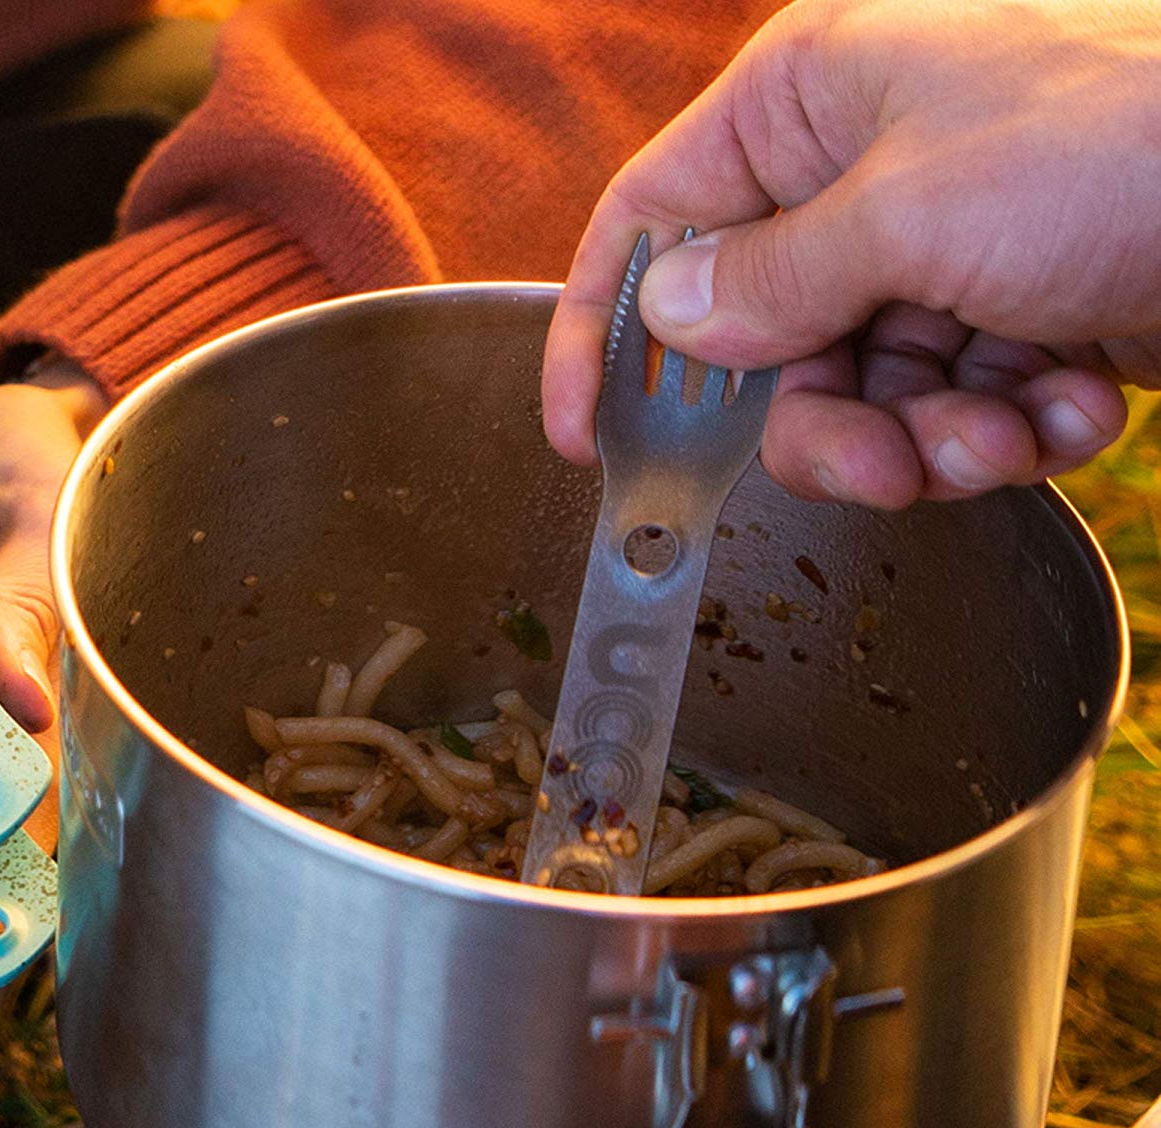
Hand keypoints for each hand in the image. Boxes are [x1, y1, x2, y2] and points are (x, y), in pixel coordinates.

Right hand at [544, 0, 1160, 506]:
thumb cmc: (1127, 138)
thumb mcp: (915, 206)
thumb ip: (769, 277)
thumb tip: (670, 317)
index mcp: (812, 100)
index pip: (653, 221)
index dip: (604, 331)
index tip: (582, 436)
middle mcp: (865, 171)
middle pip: (765, 346)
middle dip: (830, 427)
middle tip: (887, 465)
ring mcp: (942, 245)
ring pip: (862, 394)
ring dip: (932, 442)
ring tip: (1010, 431)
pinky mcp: (1014, 309)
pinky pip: (950, 405)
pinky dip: (1007, 430)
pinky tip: (1074, 407)